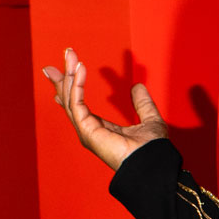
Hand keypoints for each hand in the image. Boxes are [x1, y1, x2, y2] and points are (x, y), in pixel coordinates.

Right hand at [42, 47, 168, 172]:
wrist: (153, 165)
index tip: (70, 68)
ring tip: (71, 54)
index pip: (80, 105)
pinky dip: (76, 84)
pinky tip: (79, 68)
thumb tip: (137, 87)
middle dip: (65, 76)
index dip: (74, 85)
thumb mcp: (149, 119)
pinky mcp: (87, 131)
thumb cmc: (153, 150)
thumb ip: (142, 103)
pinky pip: (77, 103)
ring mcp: (86, 132)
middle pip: (70, 99)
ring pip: (70, 98)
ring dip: (69, 74)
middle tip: (66, 53)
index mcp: (101, 129)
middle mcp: (90, 131)